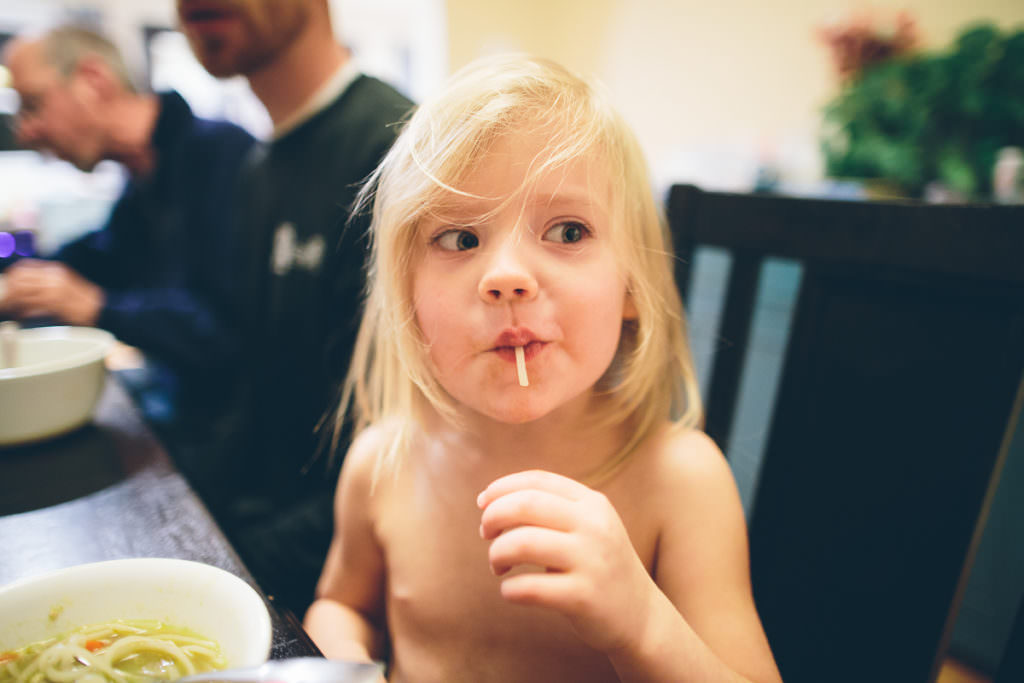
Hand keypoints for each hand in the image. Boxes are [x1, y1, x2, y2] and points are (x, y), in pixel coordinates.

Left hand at [0, 260, 103, 325]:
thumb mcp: (66, 283)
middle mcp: (53, 276)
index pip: (24, 267)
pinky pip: (30, 306)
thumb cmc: (84, 300)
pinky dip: (22, 312)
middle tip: (3, 301)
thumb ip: (48, 281)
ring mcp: (54, 289)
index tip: (5, 285)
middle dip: (6, 290)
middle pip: (19, 278)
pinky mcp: (55, 303)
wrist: (103, 309)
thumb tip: (28, 286)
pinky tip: (20, 317)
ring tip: (8, 310)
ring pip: (21, 293)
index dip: (10, 275)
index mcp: (55, 269)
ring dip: (11, 303)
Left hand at [477, 469, 657, 653]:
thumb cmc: (597, 565)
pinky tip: (511, 591)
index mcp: (592, 504)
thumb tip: (489, 501)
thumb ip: (550, 508)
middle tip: (486, 535)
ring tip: (498, 566)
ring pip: (522, 543)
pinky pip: (528, 588)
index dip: (501, 488)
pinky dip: (508, 589)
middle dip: (493, 517)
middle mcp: (594, 527)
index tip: (482, 502)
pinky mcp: (583, 597)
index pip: (538, 480)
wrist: (640, 615)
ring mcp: (591, 561)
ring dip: (497, 553)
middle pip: (525, 505)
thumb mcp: (587, 527)